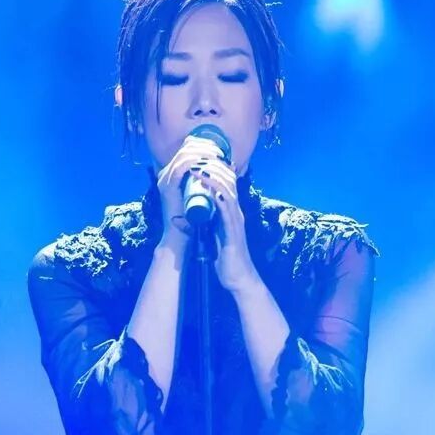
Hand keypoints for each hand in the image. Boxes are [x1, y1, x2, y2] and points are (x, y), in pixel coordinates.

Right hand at [156, 136, 224, 249]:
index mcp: (172, 175)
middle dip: (204, 147)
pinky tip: (206, 163)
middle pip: (185, 150)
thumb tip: (231, 166)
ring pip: (184, 156)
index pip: (186, 151)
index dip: (203, 146)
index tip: (219, 150)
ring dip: (202, 153)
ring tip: (217, 156)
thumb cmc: (193, 219)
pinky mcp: (167, 187)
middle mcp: (165, 174)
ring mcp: (164, 180)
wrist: (181, 236)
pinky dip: (194, 163)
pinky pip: (180, 168)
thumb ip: (211, 182)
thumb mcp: (203, 194)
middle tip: (219, 151)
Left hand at [191, 158, 257, 292]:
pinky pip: (227, 210)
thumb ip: (209, 223)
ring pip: (228, 192)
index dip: (214, 170)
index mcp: (230, 213)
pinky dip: (218, 197)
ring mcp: (236, 221)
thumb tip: (196, 213)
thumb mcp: (215, 235)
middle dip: (213, 168)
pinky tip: (210, 188)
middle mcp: (236, 213)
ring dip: (213, 178)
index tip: (200, 159)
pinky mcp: (233, 231)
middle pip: (229, 182)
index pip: (226, 185)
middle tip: (198, 156)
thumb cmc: (226, 259)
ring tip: (199, 166)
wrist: (238, 278)